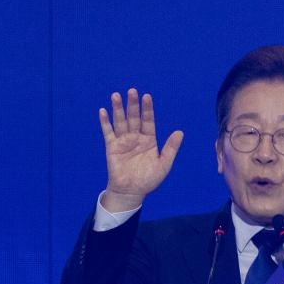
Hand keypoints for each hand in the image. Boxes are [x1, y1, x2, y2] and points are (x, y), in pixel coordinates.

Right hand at [99, 88, 183, 211]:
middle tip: (132, 91)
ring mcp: (123, 141)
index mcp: (149, 139)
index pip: (148, 121)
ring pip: (120, 121)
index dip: (147, 109)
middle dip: (133, 105)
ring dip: (118, 109)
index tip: (147, 96)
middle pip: (134, 117)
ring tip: (116, 95)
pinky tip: (103, 111)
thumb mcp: (164, 164)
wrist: (131, 192)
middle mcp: (136, 137)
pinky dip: (105, 122)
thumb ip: (171, 148)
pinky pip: (108, 132)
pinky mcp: (112, 147)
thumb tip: (180, 132)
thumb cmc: (149, 180)